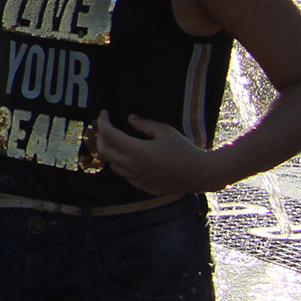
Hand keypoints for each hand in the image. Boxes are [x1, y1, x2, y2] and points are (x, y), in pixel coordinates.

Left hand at [95, 112, 221, 195]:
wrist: (201, 174)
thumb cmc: (184, 150)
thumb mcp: (165, 131)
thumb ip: (145, 124)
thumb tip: (130, 119)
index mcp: (137, 151)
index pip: (108, 134)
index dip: (103, 121)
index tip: (104, 113)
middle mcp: (133, 166)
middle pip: (103, 152)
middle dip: (100, 137)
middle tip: (106, 128)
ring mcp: (138, 178)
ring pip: (112, 166)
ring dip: (111, 153)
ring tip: (118, 143)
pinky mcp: (145, 186)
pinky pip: (126, 176)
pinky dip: (122, 165)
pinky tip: (131, 158)